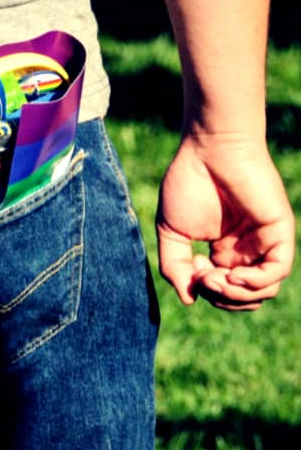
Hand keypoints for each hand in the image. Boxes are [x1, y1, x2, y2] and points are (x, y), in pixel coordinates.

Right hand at [156, 132, 293, 310]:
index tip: (191, 268)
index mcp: (223, 251)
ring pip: (263, 290)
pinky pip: (276, 272)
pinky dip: (255, 282)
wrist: (209, 150)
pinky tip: (233, 274)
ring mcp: (264, 242)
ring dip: (236, 295)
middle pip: (244, 297)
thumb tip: (190, 299)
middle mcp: (246, 250)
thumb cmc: (188, 183)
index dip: (205, 291)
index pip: (222, 290)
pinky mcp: (278, 233)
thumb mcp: (171, 232)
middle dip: (220, 297)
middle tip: (203, 278)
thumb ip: (174, 266)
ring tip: (217, 278)